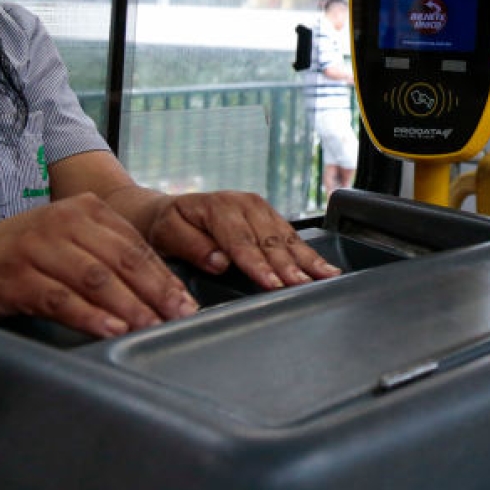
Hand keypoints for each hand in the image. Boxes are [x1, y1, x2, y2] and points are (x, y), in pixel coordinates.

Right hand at [0, 194, 198, 338]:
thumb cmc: (29, 252)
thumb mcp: (73, 239)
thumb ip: (110, 254)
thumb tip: (160, 290)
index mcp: (88, 209)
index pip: (137, 245)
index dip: (164, 276)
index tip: (185, 302)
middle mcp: (67, 222)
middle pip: (123, 260)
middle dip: (156, 291)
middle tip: (178, 317)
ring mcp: (41, 248)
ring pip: (97, 279)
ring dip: (129, 306)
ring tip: (150, 326)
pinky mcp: (18, 277)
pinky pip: (62, 300)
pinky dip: (90, 316)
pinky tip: (111, 330)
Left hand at [141, 191, 340, 289]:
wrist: (164, 210)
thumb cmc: (164, 226)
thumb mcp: (166, 235)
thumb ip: (192, 247)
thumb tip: (220, 262)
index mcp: (219, 207)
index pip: (242, 242)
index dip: (258, 265)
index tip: (272, 284)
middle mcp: (244, 204)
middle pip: (270, 240)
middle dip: (289, 265)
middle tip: (304, 285)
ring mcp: (259, 207)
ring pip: (286, 237)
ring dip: (306, 259)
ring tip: (326, 276)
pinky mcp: (268, 214)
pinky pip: (290, 234)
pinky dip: (307, 252)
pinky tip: (323, 265)